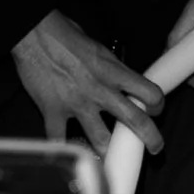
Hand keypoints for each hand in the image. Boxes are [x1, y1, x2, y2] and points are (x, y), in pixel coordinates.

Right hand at [15, 12, 163, 157]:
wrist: (35, 35)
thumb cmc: (67, 36)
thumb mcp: (100, 50)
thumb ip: (113, 70)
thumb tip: (124, 83)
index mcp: (114, 72)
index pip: (150, 92)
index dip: (158, 104)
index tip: (156, 109)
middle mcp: (100, 90)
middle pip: (135, 120)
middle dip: (150, 138)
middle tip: (155, 147)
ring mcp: (76, 104)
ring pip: (100, 138)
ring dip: (108, 151)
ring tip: (112, 158)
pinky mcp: (53, 112)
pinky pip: (59, 139)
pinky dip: (63, 149)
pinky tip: (68, 155)